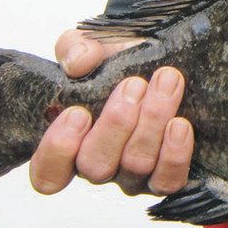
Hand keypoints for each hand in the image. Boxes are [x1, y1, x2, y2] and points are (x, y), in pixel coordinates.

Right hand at [28, 29, 194, 197]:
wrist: (167, 60)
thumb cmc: (121, 59)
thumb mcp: (94, 46)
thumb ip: (75, 48)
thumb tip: (77, 63)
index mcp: (70, 142)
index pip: (47, 173)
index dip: (58, 150)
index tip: (78, 112)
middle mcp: (99, 164)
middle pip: (95, 166)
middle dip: (116, 123)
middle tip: (134, 84)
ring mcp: (132, 175)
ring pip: (135, 166)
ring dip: (151, 123)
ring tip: (166, 82)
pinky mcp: (167, 177)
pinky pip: (168, 181)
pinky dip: (174, 154)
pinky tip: (180, 124)